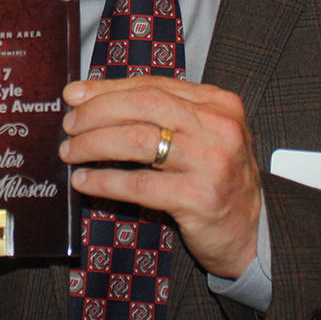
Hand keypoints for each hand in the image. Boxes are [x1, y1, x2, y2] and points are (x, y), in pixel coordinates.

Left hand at [60, 75, 260, 278]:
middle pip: (143, 105)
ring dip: (94, 144)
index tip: (74, 95)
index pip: (152, 85)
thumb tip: (92, 99)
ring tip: (70, 151)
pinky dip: (104, 180)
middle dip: (97, 112)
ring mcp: (212, 162)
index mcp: (217, 103)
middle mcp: (219, 127)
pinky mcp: (200, 198)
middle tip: (69, 125)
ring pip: (138, 141)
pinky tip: (85, 181)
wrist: (252, 234)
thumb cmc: (214, 179)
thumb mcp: (199, 136)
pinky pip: (139, 184)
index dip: (107, 88)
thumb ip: (160, 114)